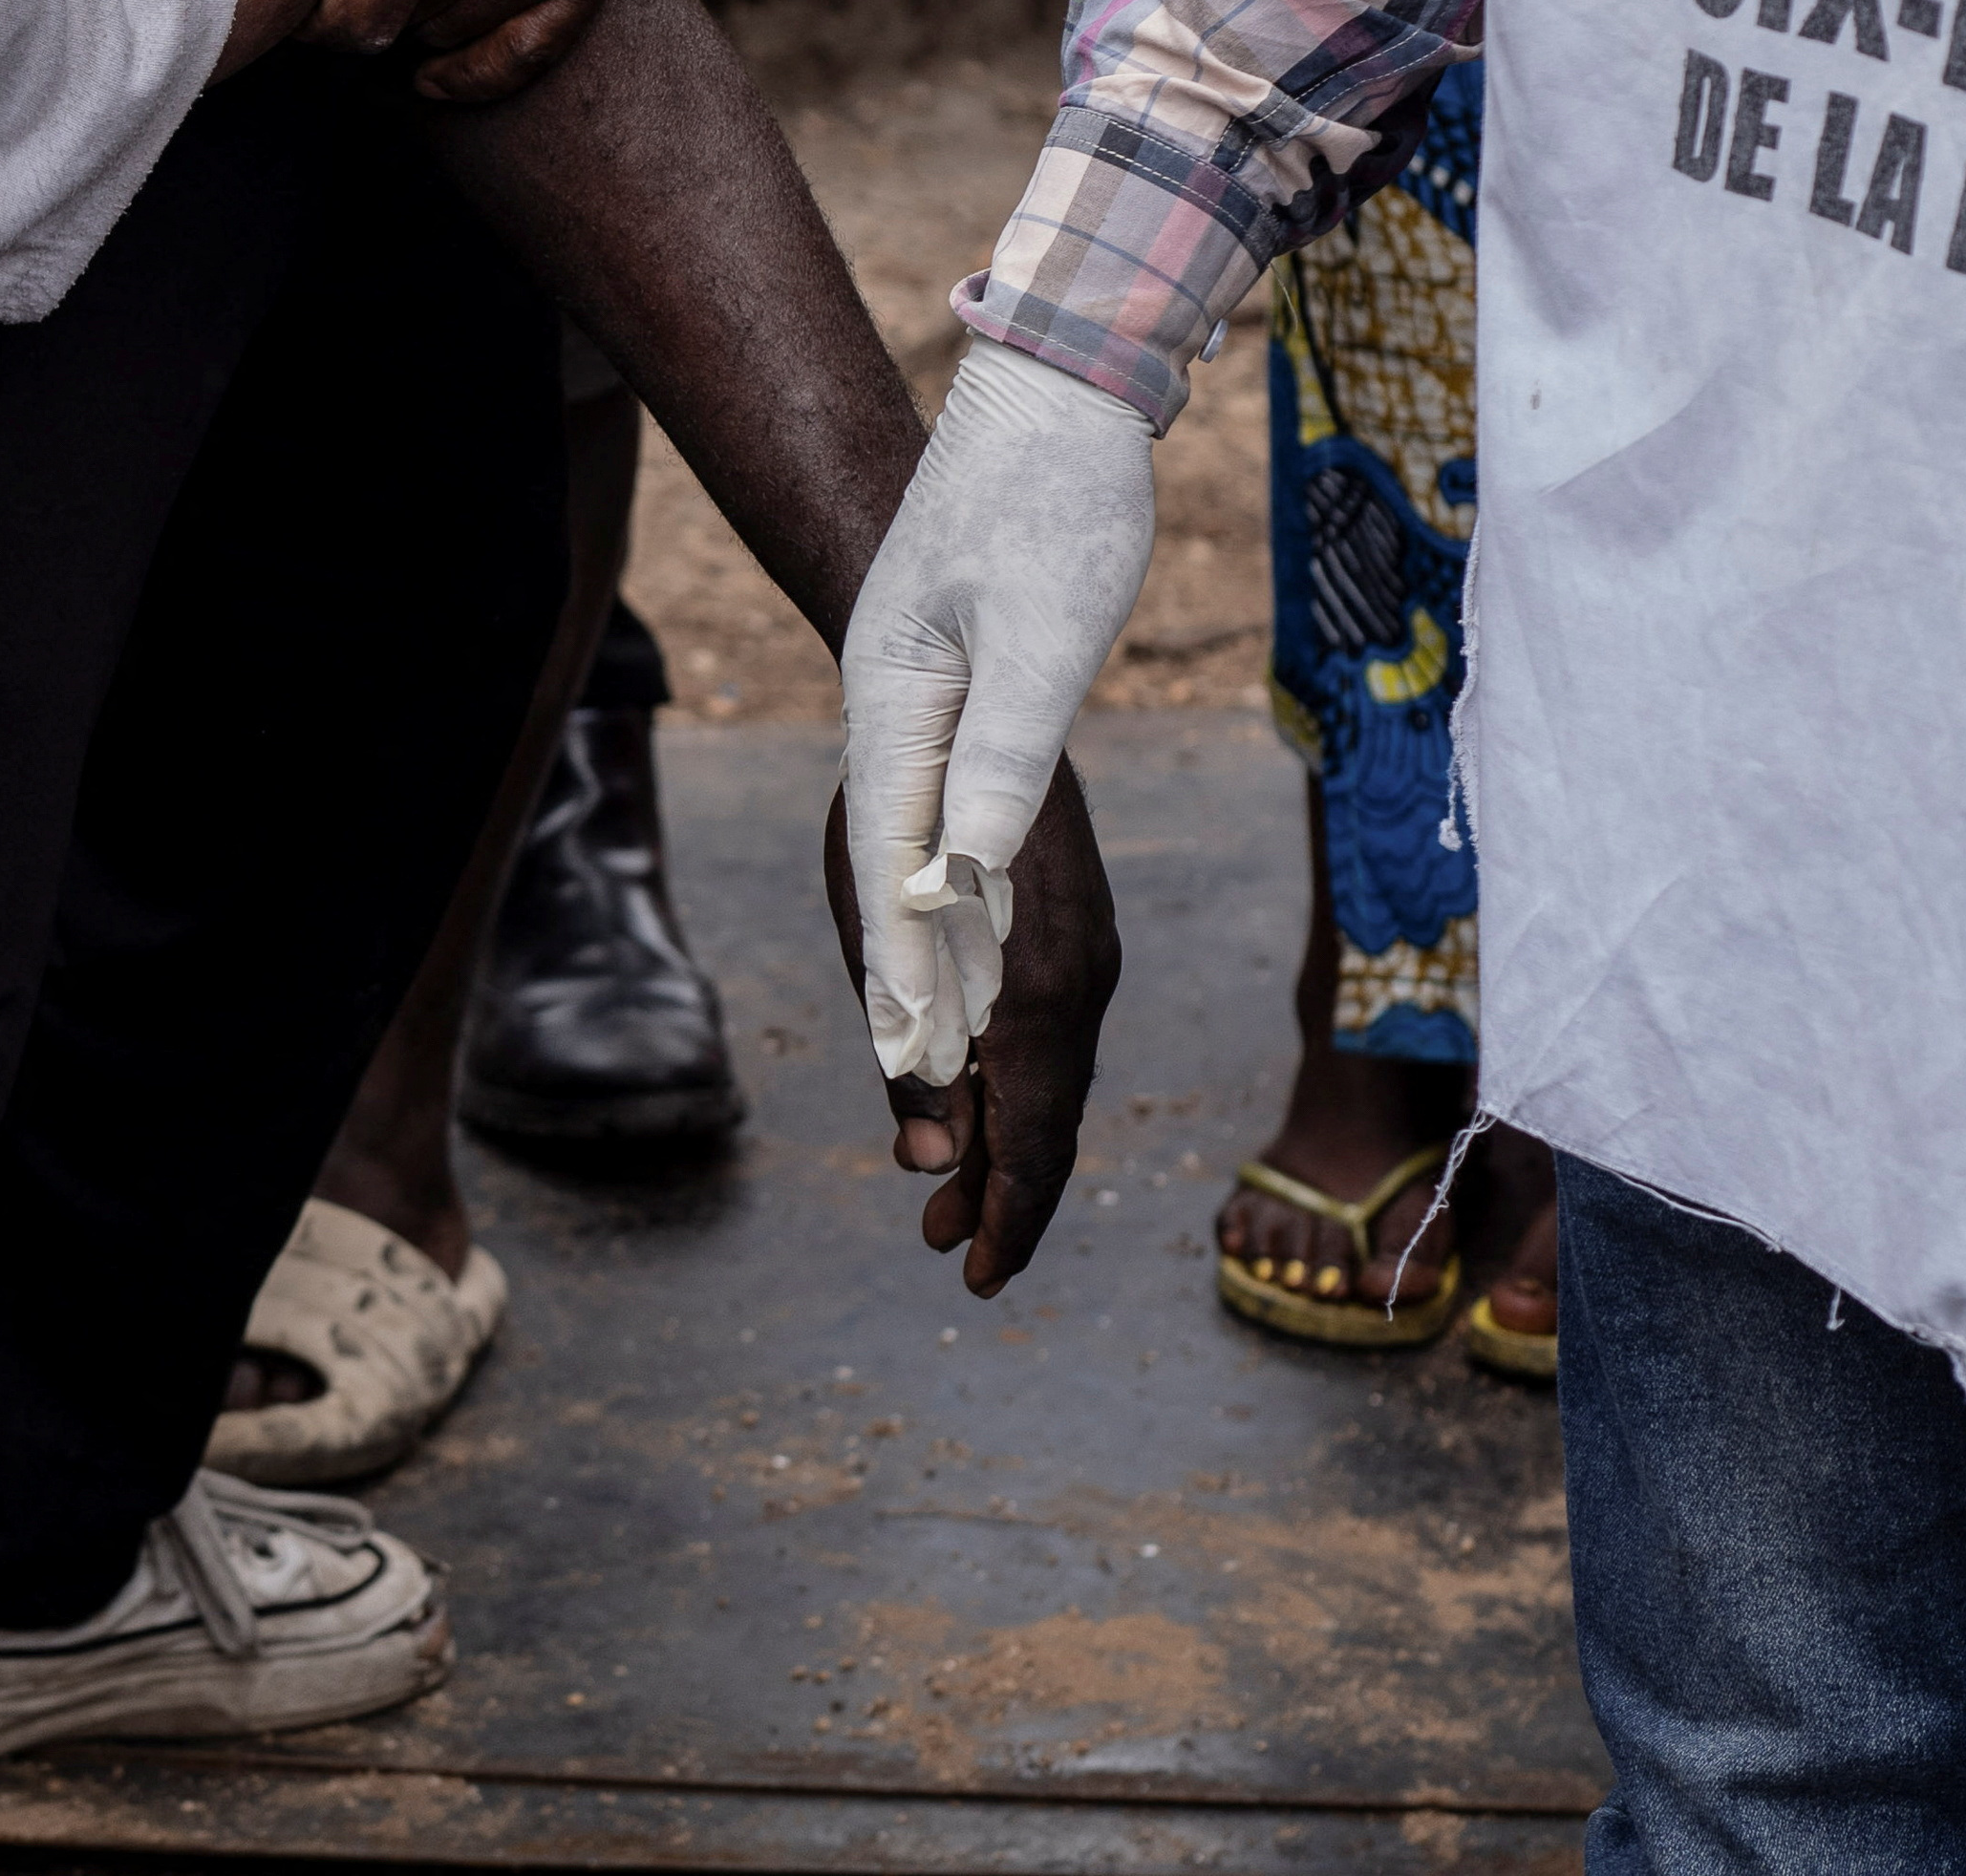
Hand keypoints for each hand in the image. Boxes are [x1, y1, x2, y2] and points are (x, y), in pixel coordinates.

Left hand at [824, 760, 1116, 1295]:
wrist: (959, 686)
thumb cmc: (893, 811)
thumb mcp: (875, 946)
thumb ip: (907, 1056)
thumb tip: (926, 1162)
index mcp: (1039, 995)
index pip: (1034, 1143)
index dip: (1007, 1219)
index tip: (976, 1280)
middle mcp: (1083, 980)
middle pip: (1051, 1124)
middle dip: (1000, 1198)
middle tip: (947, 1254)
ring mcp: (1089, 952)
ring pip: (1054, 1081)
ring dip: (1002, 1145)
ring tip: (944, 1200)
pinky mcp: (1078, 928)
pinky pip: (1055, 1035)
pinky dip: (1016, 1086)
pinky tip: (974, 1102)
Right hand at [837, 335, 1148, 1083]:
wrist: (1059, 385)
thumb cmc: (1055, 499)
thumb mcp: (1042, 632)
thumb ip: (1003, 756)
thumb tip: (969, 878)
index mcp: (890, 698)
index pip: (890, 857)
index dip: (904, 963)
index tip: (912, 1058)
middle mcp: (888, 705)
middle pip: (892, 865)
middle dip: (910, 978)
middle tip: (924, 1090)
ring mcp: (918, 692)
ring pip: (917, 842)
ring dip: (934, 940)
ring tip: (949, 1044)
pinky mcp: (956, 679)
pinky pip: (945, 806)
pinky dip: (957, 878)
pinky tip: (978, 922)